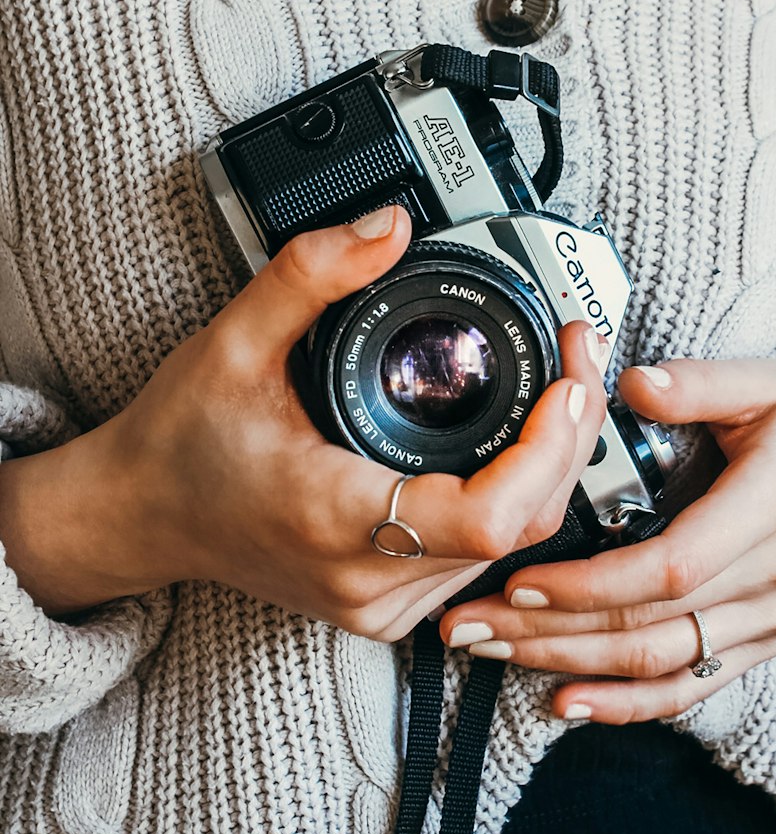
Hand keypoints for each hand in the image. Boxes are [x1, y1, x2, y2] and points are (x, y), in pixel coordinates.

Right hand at [0, 207, 607, 637]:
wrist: (138, 514)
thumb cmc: (179, 441)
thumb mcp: (233, 341)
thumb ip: (310, 275)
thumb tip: (388, 226)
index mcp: (333, 520)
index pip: (486, 518)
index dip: (548, 449)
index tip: (566, 379)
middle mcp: (366, 580)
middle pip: (522, 530)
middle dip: (569, 440)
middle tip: (579, 358)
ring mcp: (379, 605)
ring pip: (512, 552)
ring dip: (550, 470)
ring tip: (563, 390)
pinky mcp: (385, 607)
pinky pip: (481, 561)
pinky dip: (516, 501)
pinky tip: (524, 446)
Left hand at [440, 357, 775, 722]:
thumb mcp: (769, 380)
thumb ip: (698, 382)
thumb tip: (630, 381)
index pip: (675, 565)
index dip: (594, 585)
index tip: (521, 581)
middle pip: (654, 624)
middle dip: (552, 632)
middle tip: (469, 626)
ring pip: (663, 664)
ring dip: (571, 668)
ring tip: (492, 655)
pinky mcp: (765, 645)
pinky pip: (692, 688)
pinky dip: (627, 706)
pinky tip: (565, 705)